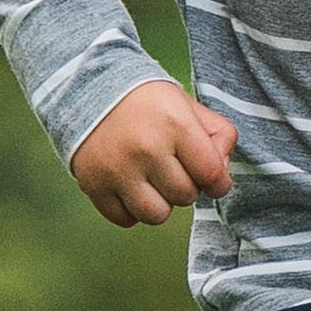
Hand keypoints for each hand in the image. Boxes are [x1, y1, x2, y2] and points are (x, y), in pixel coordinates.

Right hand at [71, 77, 236, 226]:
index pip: (212, 174)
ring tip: (153, 180)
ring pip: (157, 215)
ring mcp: (118, 170)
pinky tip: (130, 185)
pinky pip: (126, 219)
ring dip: (160, 202)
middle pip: (185, 196)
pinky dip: (131, 209)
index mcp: (175, 124)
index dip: (218, 182)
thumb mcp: (188, 105)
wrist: (88, 90)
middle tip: (173, 167)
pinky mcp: (94, 185)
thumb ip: (219, 135)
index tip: (213, 180)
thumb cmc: (147, 102)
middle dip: (185, 185)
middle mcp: (146, 148)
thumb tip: (221, 177)